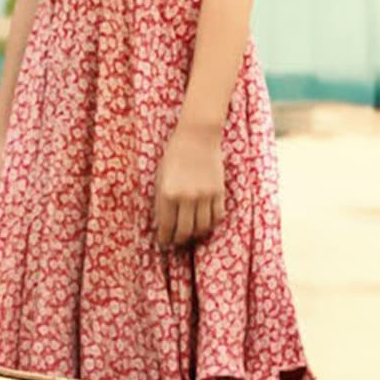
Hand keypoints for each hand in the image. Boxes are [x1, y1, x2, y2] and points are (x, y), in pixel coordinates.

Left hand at [153, 119, 223, 249]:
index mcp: (167, 192)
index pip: (166, 225)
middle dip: (179, 240)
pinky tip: (205, 223)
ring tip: (190, 234)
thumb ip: (161, 199)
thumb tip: (163, 222)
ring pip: (202, 227)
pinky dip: (211, 224)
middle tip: (176, 242)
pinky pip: (217, 217)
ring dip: (195, 234)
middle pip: (184, 230)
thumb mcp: (160, 176)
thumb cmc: (174, 154)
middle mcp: (186, 197)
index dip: (165, 237)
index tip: (163, 243)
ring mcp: (205, 195)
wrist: (198, 136)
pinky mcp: (219, 192)